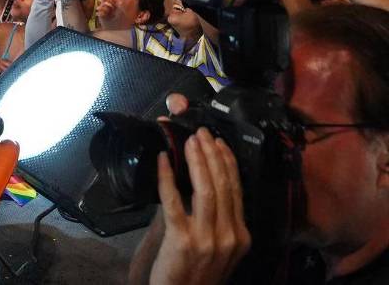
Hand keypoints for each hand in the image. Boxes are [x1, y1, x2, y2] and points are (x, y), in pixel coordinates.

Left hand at [149, 126, 249, 284]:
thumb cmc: (198, 273)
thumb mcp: (220, 248)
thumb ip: (217, 219)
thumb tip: (202, 179)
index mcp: (240, 236)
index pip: (236, 190)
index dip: (227, 162)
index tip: (219, 143)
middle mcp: (229, 236)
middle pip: (222, 185)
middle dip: (212, 154)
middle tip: (201, 133)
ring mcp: (207, 239)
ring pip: (205, 189)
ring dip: (196, 160)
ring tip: (189, 141)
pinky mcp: (182, 240)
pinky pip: (173, 201)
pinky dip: (167, 177)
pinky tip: (162, 160)